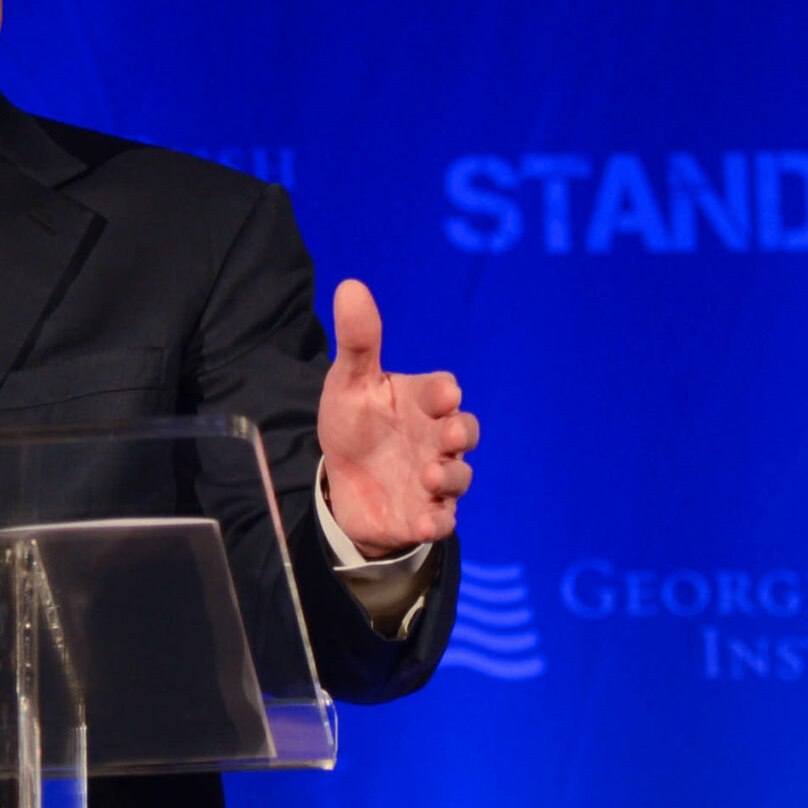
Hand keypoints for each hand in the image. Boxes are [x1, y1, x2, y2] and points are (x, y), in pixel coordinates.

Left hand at [318, 279, 478, 559]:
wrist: (343, 482)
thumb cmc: (355, 423)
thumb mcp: (349, 383)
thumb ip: (357, 341)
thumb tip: (350, 285)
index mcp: (421, 401)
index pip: (443, 391)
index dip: (444, 394)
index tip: (442, 395)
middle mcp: (435, 438)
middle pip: (464, 432)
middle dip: (461, 433)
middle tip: (449, 437)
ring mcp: (434, 477)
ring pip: (459, 478)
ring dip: (449, 477)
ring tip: (428, 476)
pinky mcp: (424, 513)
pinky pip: (441, 521)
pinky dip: (435, 522)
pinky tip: (420, 522)